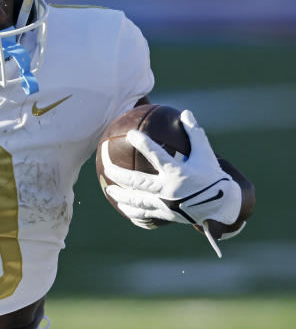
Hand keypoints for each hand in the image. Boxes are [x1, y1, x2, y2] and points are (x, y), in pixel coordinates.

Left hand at [101, 110, 241, 227]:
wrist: (223, 207)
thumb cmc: (212, 177)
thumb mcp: (206, 155)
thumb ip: (194, 134)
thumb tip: (186, 113)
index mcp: (179, 173)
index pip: (158, 156)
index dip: (144, 144)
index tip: (131, 134)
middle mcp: (170, 190)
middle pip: (139, 182)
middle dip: (120, 175)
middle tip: (106, 167)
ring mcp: (167, 205)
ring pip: (138, 201)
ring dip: (122, 196)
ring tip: (109, 190)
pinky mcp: (166, 216)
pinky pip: (145, 215)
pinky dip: (133, 212)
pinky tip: (122, 208)